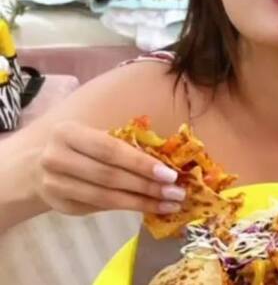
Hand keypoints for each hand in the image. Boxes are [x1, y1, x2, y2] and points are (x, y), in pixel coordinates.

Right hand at [34, 121, 186, 215]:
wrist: (37, 167)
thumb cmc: (81, 146)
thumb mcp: (95, 136)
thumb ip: (124, 144)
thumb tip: (167, 160)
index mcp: (68, 133)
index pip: (110, 150)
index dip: (141, 163)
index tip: (170, 174)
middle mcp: (56, 158)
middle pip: (110, 176)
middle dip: (147, 186)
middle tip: (176, 193)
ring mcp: (55, 184)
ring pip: (106, 197)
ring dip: (142, 202)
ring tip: (169, 205)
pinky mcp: (61, 205)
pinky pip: (100, 208)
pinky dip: (128, 208)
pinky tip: (150, 207)